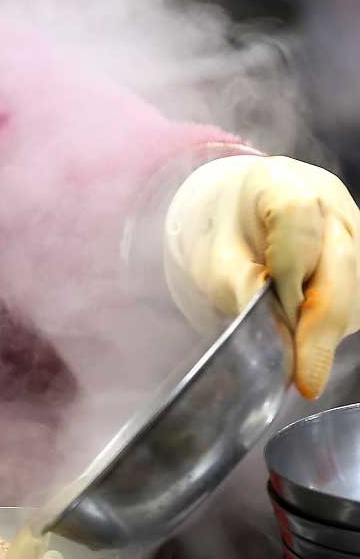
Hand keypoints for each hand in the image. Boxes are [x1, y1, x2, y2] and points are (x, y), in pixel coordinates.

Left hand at [165, 155, 359, 398]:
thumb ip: (239, 286)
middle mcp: (329, 197)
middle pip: (342, 258)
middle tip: (306, 377)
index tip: (286, 318)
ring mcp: (356, 225)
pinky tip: (312, 341)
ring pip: (358, 283)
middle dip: (323, 321)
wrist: (239, 215)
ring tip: (300, 359)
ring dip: (331, 325)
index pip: (297, 215)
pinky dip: (338, 323)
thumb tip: (274, 336)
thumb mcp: (213, 260)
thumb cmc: (223, 236)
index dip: (291, 270)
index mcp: (279, 181)